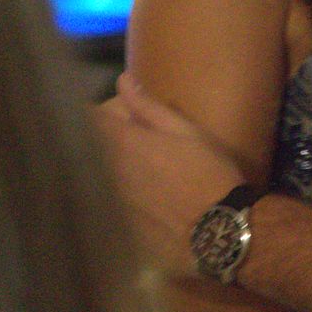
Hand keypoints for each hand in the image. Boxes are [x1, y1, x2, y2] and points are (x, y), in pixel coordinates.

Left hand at [92, 74, 255, 278]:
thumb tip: (123, 80)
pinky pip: (116, 202)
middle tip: (145, 140)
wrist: (218, 232)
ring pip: (105, 175)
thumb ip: (148, 107)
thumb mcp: (185, 131)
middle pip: (96, 146)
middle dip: (113, 138)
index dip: (107, 112)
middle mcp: (111, 171)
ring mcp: (114, 201)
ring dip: (119, 167)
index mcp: (125, 143)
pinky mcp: (122, 225)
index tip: (125, 113)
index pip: (92, 118)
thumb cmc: (209, 172)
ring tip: (152, 170)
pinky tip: (154, 199)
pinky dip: (126, 195)